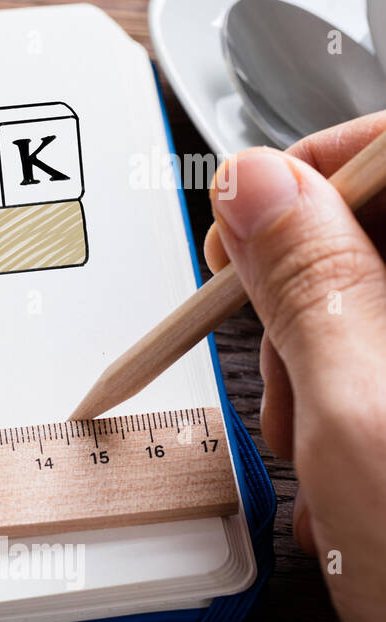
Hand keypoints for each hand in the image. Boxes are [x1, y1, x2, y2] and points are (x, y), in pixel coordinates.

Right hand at [205, 112, 385, 621]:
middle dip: (308, 285)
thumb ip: (307, 279)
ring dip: (320, 355)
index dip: (319, 164)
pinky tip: (340, 458)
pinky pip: (383, 359)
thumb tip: (257, 181)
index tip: (249, 212)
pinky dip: (344, 397)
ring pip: (380, 298)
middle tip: (276, 356)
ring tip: (310, 438)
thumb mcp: (362, 413)